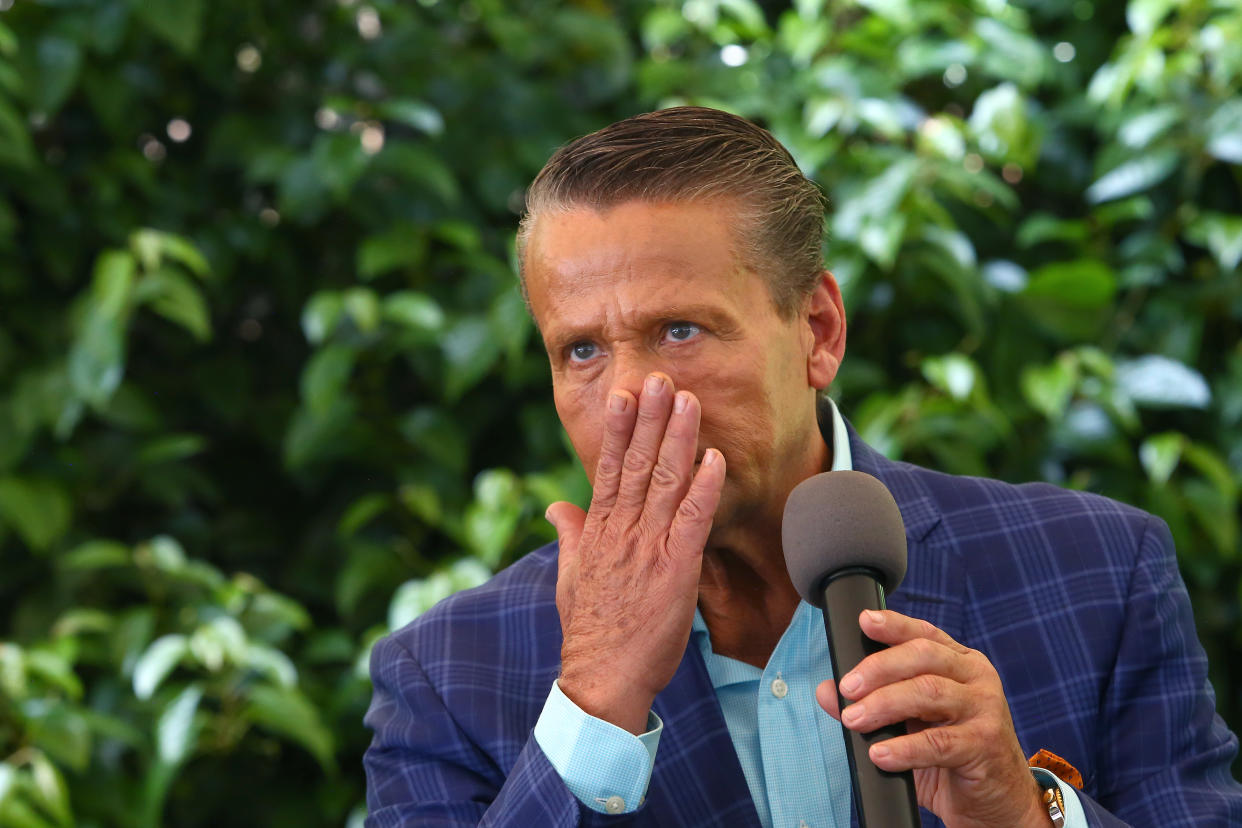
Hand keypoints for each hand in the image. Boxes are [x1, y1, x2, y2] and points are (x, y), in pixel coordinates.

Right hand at [547, 373, 725, 734]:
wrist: (602, 676)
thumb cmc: (590, 630)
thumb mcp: (570, 576)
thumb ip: (569, 534)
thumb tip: (558, 506)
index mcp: (598, 531)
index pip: (609, 468)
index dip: (620, 429)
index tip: (626, 393)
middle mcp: (622, 531)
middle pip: (637, 463)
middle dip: (650, 418)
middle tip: (660, 378)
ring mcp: (648, 547)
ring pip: (664, 481)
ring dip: (678, 438)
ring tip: (688, 399)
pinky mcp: (676, 569)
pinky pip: (693, 519)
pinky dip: (704, 487)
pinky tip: (716, 458)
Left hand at [816, 610, 1047, 827]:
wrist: (997, 801)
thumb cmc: (952, 755)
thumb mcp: (908, 725)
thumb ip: (870, 703)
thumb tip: (825, 691)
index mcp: (960, 662)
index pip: (925, 634)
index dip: (894, 625)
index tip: (864, 621)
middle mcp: (976, 678)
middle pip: (924, 656)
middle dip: (878, 668)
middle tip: (846, 688)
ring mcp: (985, 709)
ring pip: (929, 692)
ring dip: (884, 704)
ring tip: (854, 719)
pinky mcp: (985, 745)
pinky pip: (939, 742)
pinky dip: (904, 748)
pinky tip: (879, 754)